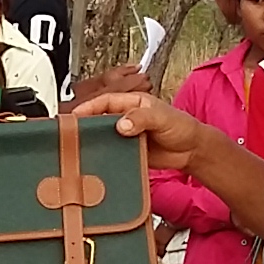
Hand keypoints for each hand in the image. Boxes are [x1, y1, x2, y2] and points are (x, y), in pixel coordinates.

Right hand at [69, 90, 206, 169]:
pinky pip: (112, 152)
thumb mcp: (163, 118)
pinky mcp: (129, 151)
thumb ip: (142, 118)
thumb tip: (121, 124)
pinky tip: (96, 162)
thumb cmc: (182, 127)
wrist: (192, 151)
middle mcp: (127, 117)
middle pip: (100, 118)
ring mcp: (127, 135)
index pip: (105, 101)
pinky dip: (104, 156)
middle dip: (85, 124)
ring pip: (104, 136)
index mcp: (133, 103)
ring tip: (78, 148)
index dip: (89, 107)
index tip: (75, 115)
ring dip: (93, 141)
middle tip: (71, 133)